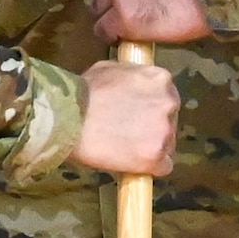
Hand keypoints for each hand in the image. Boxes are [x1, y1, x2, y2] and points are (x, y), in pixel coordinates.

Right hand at [70, 58, 180, 175]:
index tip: (137, 115)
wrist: (69, 119)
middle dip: (153, 127)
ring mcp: (164, 130)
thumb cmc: (84, 93)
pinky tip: (132, 164)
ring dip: (151, 147)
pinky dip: (149, 168)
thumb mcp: (111, 69)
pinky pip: (163, 167)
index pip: (167, 97)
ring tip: (125, 148)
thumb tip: (133, 85)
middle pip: (170, 120)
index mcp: (161, 79)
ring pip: (167, 144)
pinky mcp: (156, 156)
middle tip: (129, 133)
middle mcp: (169, 103)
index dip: (151, 108)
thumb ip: (132, 76)